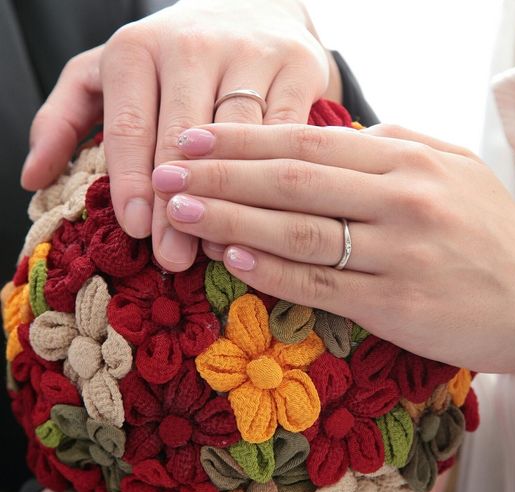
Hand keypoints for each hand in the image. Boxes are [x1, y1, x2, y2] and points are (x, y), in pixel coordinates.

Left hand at [20, 0, 334, 271]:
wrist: (250, 11)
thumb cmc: (171, 58)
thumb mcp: (107, 73)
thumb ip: (64, 118)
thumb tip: (32, 177)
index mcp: (137, 47)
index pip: (130, 126)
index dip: (131, 182)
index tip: (134, 230)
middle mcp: (193, 44)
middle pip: (182, 139)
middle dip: (176, 204)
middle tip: (173, 258)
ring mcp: (250, 53)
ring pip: (238, 140)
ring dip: (227, 198)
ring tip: (216, 245)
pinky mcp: (297, 67)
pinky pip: (285, 132)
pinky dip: (274, 175)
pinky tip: (262, 213)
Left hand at [152, 122, 514, 383]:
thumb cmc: (491, 233)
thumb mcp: (450, 169)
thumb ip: (390, 148)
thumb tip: (329, 137)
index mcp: (408, 159)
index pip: (307, 141)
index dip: (243, 140)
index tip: (193, 140)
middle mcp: (401, 200)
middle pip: (291, 181)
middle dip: (221, 175)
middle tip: (166, 172)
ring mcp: (398, 255)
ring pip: (297, 232)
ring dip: (230, 220)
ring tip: (180, 213)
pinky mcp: (395, 306)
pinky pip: (319, 285)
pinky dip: (269, 271)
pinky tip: (230, 258)